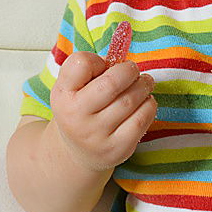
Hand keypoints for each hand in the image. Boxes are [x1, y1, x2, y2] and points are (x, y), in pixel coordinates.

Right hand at [49, 51, 156, 171]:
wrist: (78, 151)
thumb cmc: (80, 108)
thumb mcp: (72, 87)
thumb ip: (90, 68)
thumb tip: (122, 63)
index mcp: (63, 94)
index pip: (81, 63)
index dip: (97, 60)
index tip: (104, 65)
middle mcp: (76, 116)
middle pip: (112, 83)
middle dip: (130, 71)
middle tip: (134, 70)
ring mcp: (97, 135)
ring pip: (130, 101)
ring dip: (143, 86)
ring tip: (145, 83)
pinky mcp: (117, 149)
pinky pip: (141, 120)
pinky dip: (149, 105)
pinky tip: (146, 102)